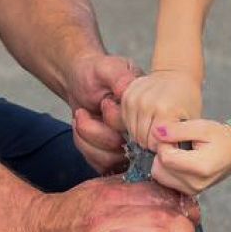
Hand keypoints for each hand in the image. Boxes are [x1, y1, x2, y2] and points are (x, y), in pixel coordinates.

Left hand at [66, 52, 141, 174]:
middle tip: (83, 111)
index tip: (104, 102)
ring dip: (87, 138)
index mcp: (151, 110)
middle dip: (97, 131)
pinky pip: (100, 164)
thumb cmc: (96, 72)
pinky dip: (84, 144)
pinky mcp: (114, 156)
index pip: (141, 131)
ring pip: (111, 160)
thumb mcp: (108, 68)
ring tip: (80, 116)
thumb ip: (120, 78)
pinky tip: (80, 125)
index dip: (115, 121)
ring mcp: (130, 146)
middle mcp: (144, 131)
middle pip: (125, 150)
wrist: (79, 79)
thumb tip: (128, 89)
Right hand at [121, 70, 202, 151]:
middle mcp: (146, 103)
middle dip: (150, 142)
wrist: (176, 74)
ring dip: (141, 133)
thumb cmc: (186, 99)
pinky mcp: (126, 95)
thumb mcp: (191, 122)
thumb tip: (168, 160)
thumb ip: (179, 140)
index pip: (154, 143)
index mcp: (165, 110)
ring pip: (132, 131)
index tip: (167, 142)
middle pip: (141, 138)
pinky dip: (134, 123)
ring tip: (153, 127)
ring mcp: (135, 98)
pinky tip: (145, 119)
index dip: (161, 147)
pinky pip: (125, 119)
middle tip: (161, 136)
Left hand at [149, 119, 230, 195]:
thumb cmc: (220, 137)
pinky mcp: (190, 192)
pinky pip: (166, 181)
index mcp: (200, 167)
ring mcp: (193, 190)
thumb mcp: (200, 126)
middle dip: (162, 153)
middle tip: (176, 144)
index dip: (163, 143)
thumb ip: (176, 130)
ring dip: (164, 162)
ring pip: (160, 176)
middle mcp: (195, 184)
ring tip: (179, 152)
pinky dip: (168, 170)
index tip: (174, 136)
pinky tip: (180, 160)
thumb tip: (155, 131)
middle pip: (159, 169)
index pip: (164, 157)